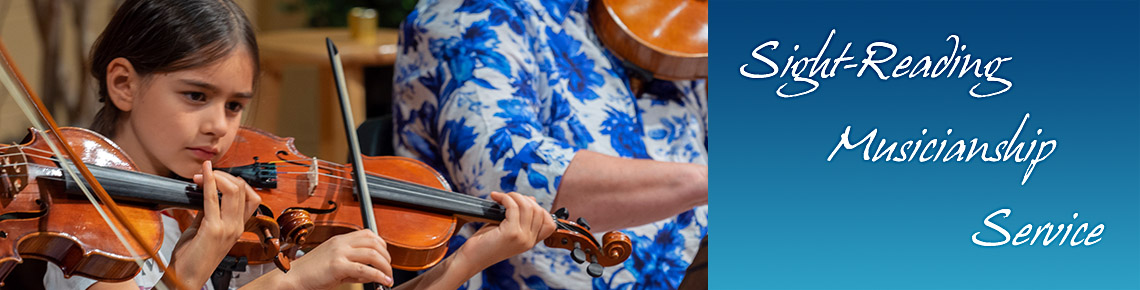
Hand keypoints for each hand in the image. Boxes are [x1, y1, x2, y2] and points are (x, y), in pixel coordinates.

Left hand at [169, 160, 261, 288]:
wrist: (185, 279)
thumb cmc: (192, 258)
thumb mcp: (202, 230)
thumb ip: (207, 212)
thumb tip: (205, 192)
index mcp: (237, 227)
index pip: (250, 197)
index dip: (236, 182)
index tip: (217, 177)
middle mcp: (236, 227)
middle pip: (243, 190)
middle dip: (225, 175)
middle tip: (207, 173)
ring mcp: (228, 228)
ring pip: (233, 191)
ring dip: (217, 177)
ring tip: (203, 173)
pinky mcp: (214, 229)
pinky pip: (213, 199)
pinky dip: (209, 182)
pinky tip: (202, 175)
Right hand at [280, 229, 393, 288]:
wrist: (291, 279)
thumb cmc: (310, 274)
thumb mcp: (334, 264)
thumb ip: (352, 266)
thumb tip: (371, 273)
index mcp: (339, 240)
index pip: (368, 234)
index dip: (381, 245)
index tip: (385, 257)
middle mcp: (340, 243)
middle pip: (374, 242)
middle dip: (387, 256)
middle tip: (389, 269)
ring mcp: (339, 253)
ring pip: (373, 254)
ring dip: (386, 267)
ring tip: (388, 277)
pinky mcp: (337, 266)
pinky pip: (365, 269)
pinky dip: (379, 276)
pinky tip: (383, 281)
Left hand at [456, 192, 555, 268]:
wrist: (472, 258)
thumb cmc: (486, 242)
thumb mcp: (508, 228)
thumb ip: (521, 216)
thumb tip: (532, 199)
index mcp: (530, 242)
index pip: (550, 223)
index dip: (539, 209)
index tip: (523, 204)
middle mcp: (529, 241)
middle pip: (539, 211)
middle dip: (523, 198)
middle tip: (508, 198)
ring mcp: (522, 238)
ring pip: (527, 206)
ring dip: (514, 196)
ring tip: (502, 197)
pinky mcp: (511, 233)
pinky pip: (513, 207)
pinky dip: (505, 198)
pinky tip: (496, 198)